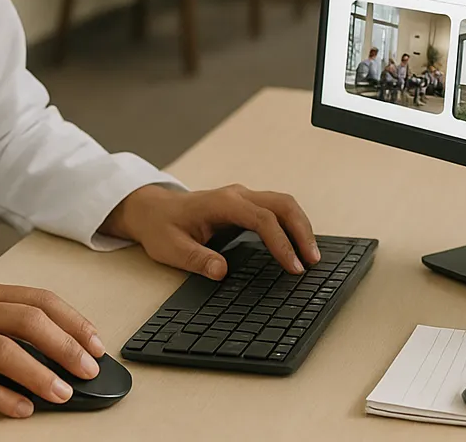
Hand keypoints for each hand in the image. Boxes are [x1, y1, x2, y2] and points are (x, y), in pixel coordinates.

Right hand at [0, 278, 105, 417]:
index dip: (73, 321)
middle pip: (27, 320)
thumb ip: (3, 320)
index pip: (39, 299)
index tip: (96, 344)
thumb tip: (54, 346)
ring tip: (62, 394)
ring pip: (2, 351)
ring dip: (38, 374)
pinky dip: (1, 397)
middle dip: (65, 346)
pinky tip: (21, 409)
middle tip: (88, 369)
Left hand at [101, 184, 322, 278]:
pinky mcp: (245, 204)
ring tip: (312, 256)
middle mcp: (237, 195)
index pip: (262, 219)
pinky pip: (277, 209)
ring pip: (284, 204)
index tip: (292, 266)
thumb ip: (197, 259)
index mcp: (222, 203)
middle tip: (313, 261)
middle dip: (302, 231)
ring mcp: (243, 197)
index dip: (281, 243)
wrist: (152, 209)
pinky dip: (292, 224)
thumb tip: (221, 272)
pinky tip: (298, 244)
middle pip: (282, 205)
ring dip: (301, 226)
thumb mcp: (172, 248)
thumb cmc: (161, 227)